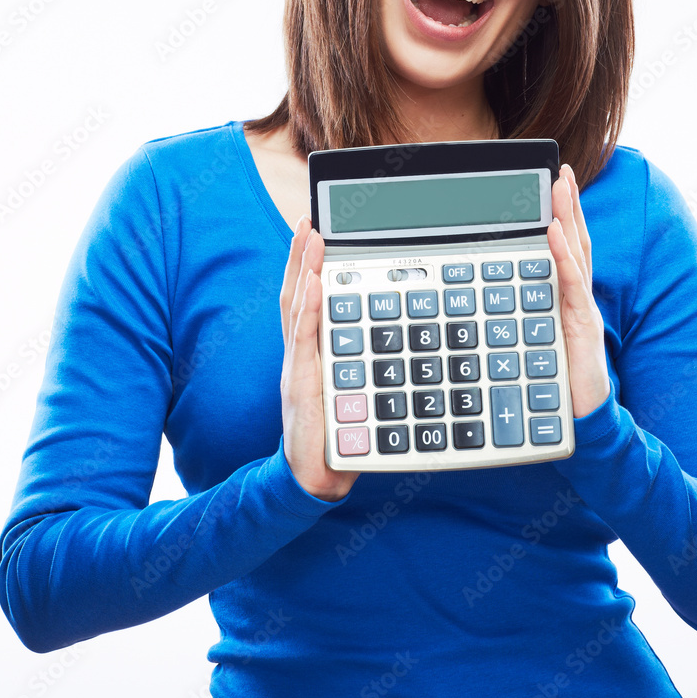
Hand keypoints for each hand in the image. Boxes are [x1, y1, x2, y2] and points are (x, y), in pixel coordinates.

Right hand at [278, 216, 358, 501]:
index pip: (306, 298)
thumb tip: (399, 330)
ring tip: (310, 238)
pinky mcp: (301, 383)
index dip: (306, 264)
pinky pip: (302, 340)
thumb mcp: (357, 384)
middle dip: (300, 256)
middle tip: (308, 222)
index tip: (314, 231)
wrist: (320, 476)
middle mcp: (300, 352)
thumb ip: (366, 356)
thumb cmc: (341, 430)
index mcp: (313, 350)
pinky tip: (312, 284)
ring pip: (296, 309)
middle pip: (296, 294)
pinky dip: (305, 309)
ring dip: (302, 270)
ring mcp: (297, 365)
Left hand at [547, 164, 610, 417]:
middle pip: (576, 242)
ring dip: (568, 217)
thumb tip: (494, 297)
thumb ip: (526, 315)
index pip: (568, 248)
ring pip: (577, 254)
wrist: (582, 418)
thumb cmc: (556, 379)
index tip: (555, 184)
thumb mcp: (536, 339)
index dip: (564, 216)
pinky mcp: (583, 325)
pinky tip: (556, 232)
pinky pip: (573, 284)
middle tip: (561, 172)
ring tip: (561, 186)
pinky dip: (564, 255)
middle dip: (569, 205)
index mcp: (567, 298)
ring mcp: (583, 309)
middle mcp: (578, 298)